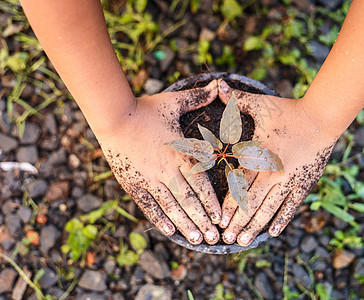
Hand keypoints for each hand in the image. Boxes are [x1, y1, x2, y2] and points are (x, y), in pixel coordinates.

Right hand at [97, 81, 220, 244]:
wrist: (114, 116)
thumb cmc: (146, 108)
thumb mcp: (175, 102)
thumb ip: (198, 97)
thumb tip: (219, 84)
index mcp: (180, 154)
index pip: (201, 185)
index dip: (212, 204)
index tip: (221, 219)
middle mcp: (167, 171)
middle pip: (189, 202)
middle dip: (203, 221)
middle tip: (213, 239)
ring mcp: (149, 179)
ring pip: (171, 208)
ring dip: (185, 225)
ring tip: (196, 240)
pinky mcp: (133, 183)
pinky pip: (149, 206)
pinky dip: (159, 220)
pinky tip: (170, 232)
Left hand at [217, 79, 336, 245]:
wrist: (321, 118)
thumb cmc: (287, 112)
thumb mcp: (260, 104)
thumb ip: (235, 99)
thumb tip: (215, 85)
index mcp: (257, 157)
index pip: (239, 187)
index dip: (228, 206)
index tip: (218, 221)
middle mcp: (271, 173)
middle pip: (251, 204)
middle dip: (237, 223)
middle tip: (226, 240)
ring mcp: (288, 181)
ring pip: (268, 210)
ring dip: (254, 227)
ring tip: (243, 242)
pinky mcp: (303, 184)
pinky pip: (290, 207)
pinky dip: (280, 220)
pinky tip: (271, 233)